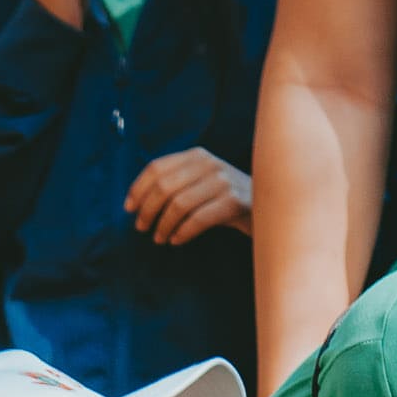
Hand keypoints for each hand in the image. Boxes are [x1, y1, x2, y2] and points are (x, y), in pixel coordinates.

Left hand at [126, 148, 250, 245]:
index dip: (138, 188)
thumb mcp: (201, 182)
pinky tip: (176, 240)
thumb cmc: (225, 199)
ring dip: (163, 225)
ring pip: (179, 204)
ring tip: (159, 238)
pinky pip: (198, 219)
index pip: (156, 167)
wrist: (267, 207)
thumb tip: (137, 204)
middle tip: (141, 227)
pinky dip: (183, 232)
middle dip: (147, 210)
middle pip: (164, 186)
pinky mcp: (233, 201)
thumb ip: (176, 184)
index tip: (128, 209)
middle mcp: (209, 163)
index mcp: (196, 155)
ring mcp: (223, 181)